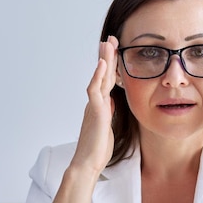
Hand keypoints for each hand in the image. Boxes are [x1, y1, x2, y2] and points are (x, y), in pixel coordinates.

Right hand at [70, 36, 118, 174]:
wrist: (88, 164)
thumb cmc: (97, 149)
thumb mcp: (107, 126)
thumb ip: (108, 112)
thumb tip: (112, 101)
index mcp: (100, 105)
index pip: (106, 81)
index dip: (111, 65)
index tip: (114, 50)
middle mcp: (96, 102)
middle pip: (102, 74)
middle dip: (107, 56)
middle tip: (110, 38)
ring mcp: (94, 106)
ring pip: (99, 78)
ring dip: (103, 60)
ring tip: (107, 43)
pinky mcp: (95, 112)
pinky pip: (95, 90)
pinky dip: (98, 76)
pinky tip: (102, 63)